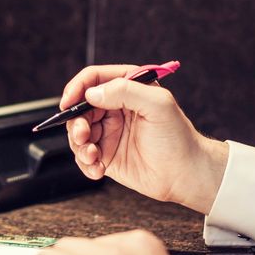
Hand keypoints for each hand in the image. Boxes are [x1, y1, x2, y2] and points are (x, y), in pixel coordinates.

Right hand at [59, 64, 228, 212]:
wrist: (186, 174)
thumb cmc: (178, 138)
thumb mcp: (158, 105)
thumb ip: (125, 91)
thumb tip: (92, 93)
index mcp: (128, 88)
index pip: (94, 79)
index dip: (77, 87)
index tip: (68, 102)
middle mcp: (115, 108)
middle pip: (80, 108)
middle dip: (75, 122)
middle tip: (82, 135)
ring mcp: (109, 132)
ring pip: (78, 133)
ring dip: (79, 145)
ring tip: (93, 156)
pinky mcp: (106, 155)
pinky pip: (84, 156)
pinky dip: (85, 163)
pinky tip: (97, 169)